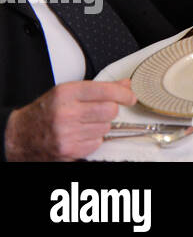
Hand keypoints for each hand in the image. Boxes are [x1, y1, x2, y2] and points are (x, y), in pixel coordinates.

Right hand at [4, 79, 135, 160]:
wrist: (19, 136)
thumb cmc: (43, 112)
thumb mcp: (67, 92)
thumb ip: (97, 88)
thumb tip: (125, 84)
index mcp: (66, 94)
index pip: (106, 90)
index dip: (124, 94)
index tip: (130, 97)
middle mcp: (66, 113)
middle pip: (110, 111)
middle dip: (111, 110)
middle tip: (102, 111)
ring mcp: (67, 134)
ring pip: (105, 128)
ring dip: (101, 126)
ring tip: (85, 124)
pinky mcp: (69, 151)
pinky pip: (96, 144)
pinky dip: (93, 140)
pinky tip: (80, 135)